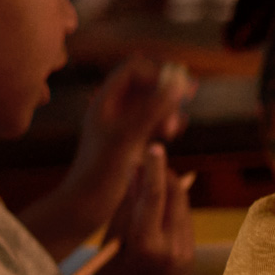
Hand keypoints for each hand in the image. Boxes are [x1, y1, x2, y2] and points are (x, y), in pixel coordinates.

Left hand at [24, 59, 196, 258]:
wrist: (85, 206)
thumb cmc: (100, 172)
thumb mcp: (128, 137)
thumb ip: (152, 108)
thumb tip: (179, 83)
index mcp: (105, 102)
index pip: (133, 69)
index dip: (157, 71)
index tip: (178, 86)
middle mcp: (112, 110)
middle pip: (146, 83)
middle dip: (167, 89)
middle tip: (188, 96)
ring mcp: (122, 125)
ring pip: (152, 103)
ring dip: (169, 108)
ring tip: (173, 126)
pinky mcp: (131, 142)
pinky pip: (153, 121)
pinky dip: (166, 123)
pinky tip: (172, 134)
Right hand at [86, 144, 194, 274]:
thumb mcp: (110, 244)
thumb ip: (125, 208)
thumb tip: (135, 173)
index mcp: (146, 246)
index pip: (155, 197)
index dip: (155, 168)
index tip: (153, 147)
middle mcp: (173, 249)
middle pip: (176, 198)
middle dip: (165, 176)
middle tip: (151, 160)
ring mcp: (186, 255)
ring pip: (183, 209)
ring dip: (170, 191)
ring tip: (152, 179)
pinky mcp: (191, 258)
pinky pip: (185, 224)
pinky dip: (174, 210)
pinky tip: (159, 204)